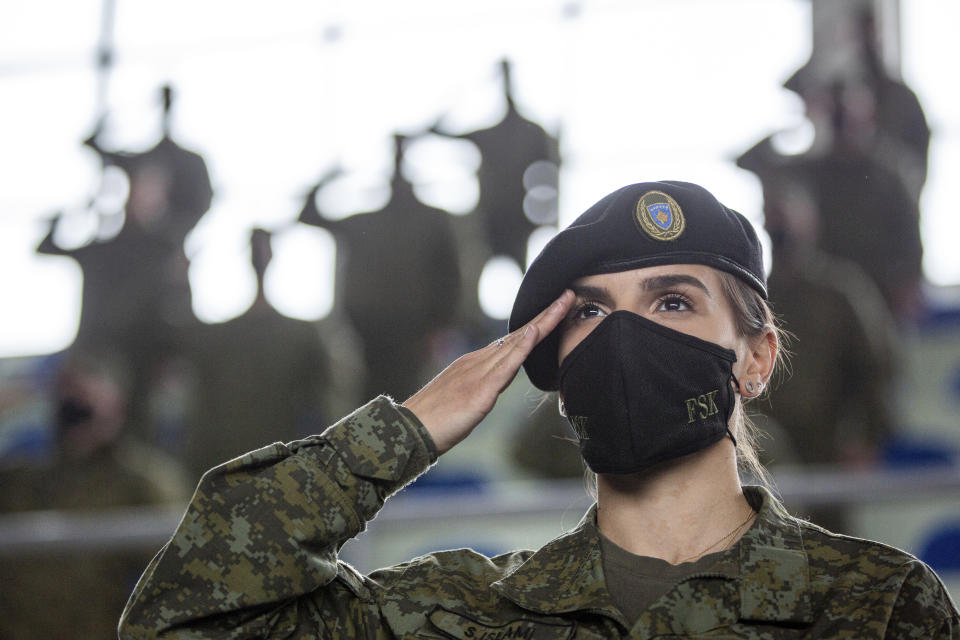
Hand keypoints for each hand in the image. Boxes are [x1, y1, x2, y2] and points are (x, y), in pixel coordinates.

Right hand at [403, 289, 573, 454]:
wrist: (409, 432)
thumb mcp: (462, 401)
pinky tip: (534, 332)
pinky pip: (505, 366)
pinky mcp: (480, 390)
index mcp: (474, 365)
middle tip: (569, 295)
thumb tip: (492, 388)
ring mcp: (479, 373)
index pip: (512, 342)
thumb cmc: (433, 422)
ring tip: (564, 303)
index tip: (555, 311)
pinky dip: (522, 347)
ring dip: (543, 322)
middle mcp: (478, 362)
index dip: (535, 326)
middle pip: (519, 335)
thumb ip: (480, 390)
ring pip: (517, 343)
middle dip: (546, 315)